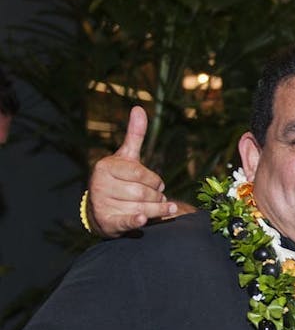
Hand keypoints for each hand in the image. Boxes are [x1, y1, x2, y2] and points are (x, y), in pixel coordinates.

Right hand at [87, 106, 176, 236]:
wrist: (102, 210)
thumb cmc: (119, 179)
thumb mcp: (126, 157)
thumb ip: (134, 135)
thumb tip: (139, 108)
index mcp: (105, 166)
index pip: (141, 173)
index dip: (154, 180)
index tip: (158, 184)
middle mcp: (100, 185)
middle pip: (143, 192)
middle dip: (157, 196)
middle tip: (159, 198)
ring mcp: (101, 204)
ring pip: (141, 207)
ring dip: (157, 210)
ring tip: (160, 209)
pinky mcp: (106, 222)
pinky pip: (124, 221)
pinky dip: (135, 220)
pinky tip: (144, 220)